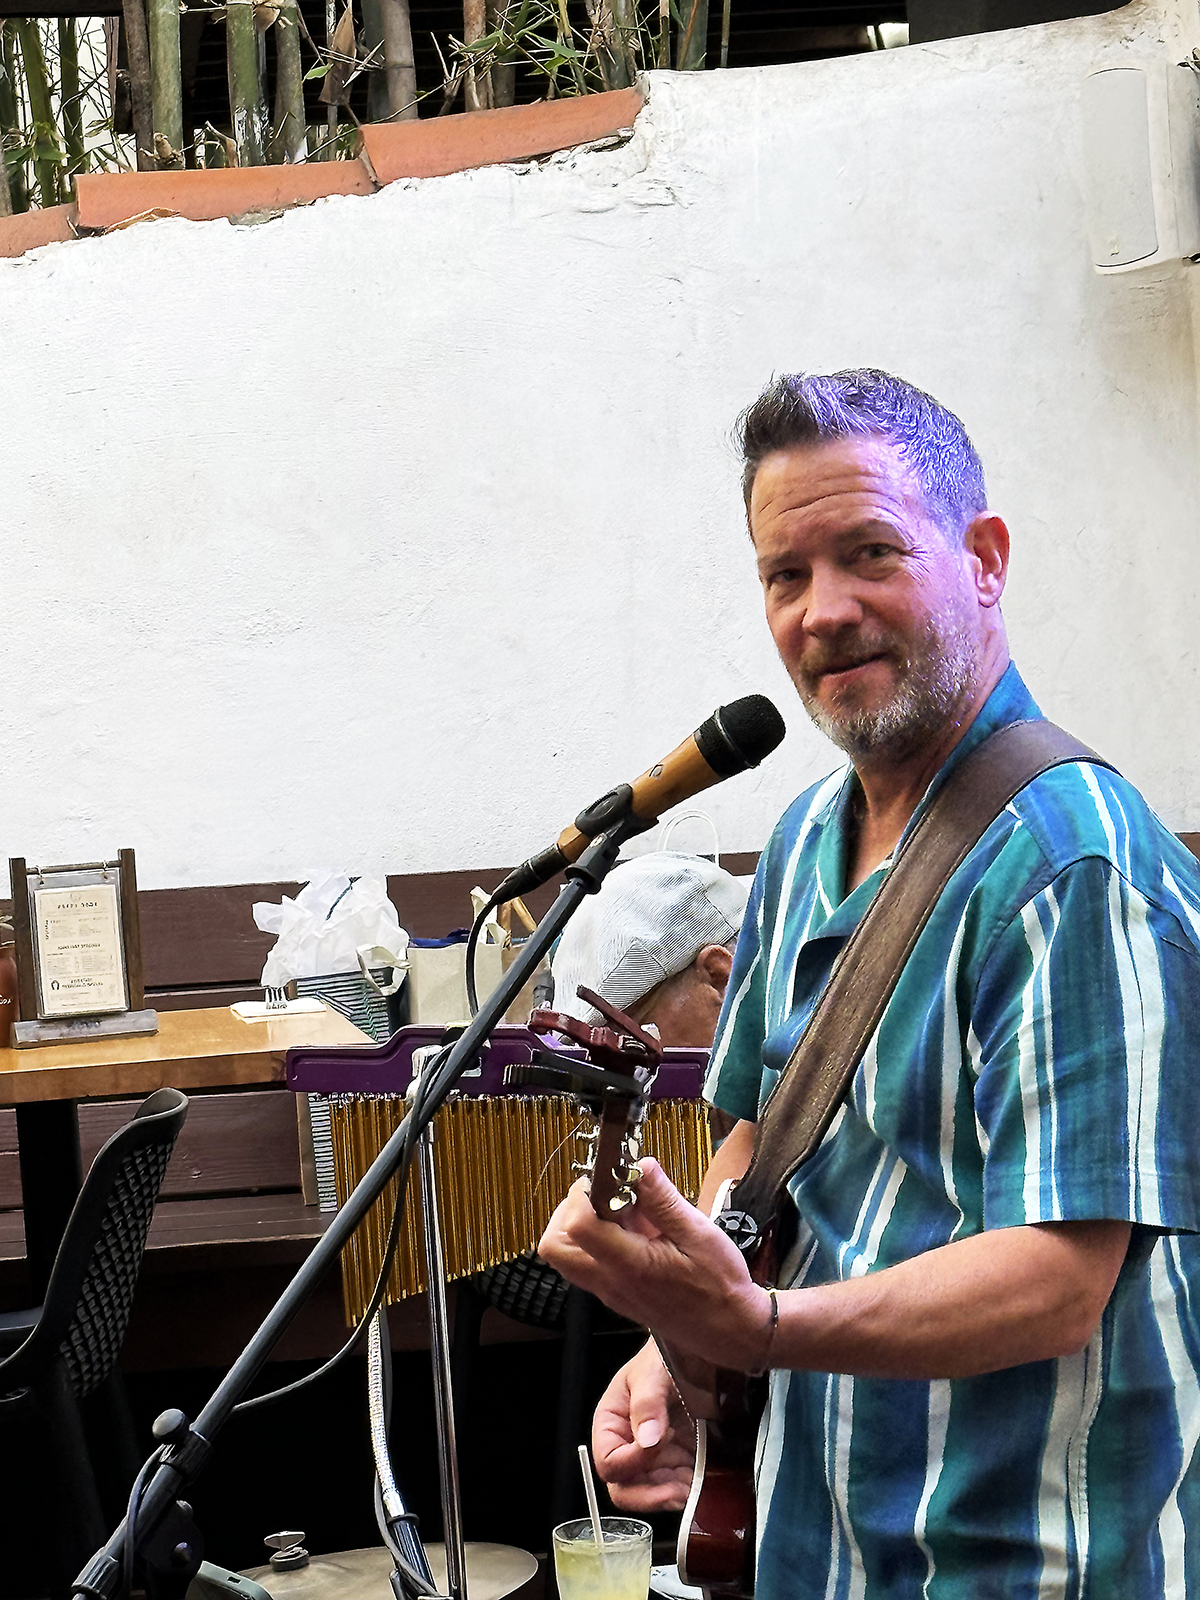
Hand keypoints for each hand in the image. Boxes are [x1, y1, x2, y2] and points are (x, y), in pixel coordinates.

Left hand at [539, 1157, 772, 1369]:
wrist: (730, 1331)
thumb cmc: (721, 1288)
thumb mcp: (700, 1235)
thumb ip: (664, 1201)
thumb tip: (641, 1167)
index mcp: (630, 1265)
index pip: (577, 1226)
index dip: (584, 1194)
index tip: (609, 1178)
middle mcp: (611, 1282)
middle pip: (555, 1246)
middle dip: (569, 1210)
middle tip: (604, 1194)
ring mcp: (609, 1291)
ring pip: (567, 1255)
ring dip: (582, 1224)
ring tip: (622, 1211)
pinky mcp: (616, 1294)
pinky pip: (588, 1263)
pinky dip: (598, 1239)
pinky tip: (636, 1229)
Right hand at [592, 1342, 693, 1512]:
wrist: (696, 1353)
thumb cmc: (665, 1356)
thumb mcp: (653, 1372)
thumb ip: (647, 1403)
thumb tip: (646, 1438)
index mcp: (611, 1422)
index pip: (609, 1461)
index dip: (630, 1462)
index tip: (658, 1445)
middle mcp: (629, 1444)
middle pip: (625, 1488)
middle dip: (650, 1495)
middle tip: (676, 1490)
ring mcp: (655, 1456)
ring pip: (653, 1493)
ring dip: (673, 1496)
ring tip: (694, 1486)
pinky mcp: (679, 1461)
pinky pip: (677, 1487)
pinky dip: (690, 1491)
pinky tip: (702, 1481)